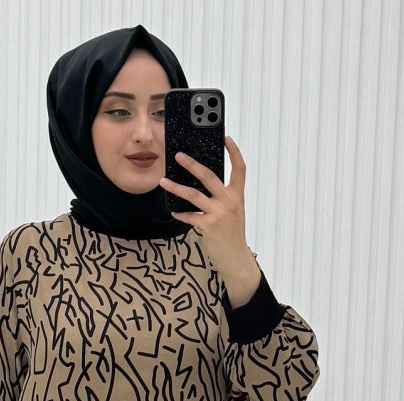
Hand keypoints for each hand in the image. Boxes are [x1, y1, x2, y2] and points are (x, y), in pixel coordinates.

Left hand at [159, 135, 252, 281]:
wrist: (236, 259)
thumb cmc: (233, 236)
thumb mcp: (233, 213)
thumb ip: (223, 199)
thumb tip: (202, 186)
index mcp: (237, 196)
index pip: (240, 168)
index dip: (234, 152)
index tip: (226, 138)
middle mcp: (229, 201)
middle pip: (209, 176)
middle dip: (192, 164)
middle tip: (178, 155)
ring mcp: (219, 213)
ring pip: (193, 194)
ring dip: (175, 187)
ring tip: (163, 181)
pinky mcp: (208, 226)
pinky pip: (189, 216)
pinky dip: (180, 214)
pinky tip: (173, 211)